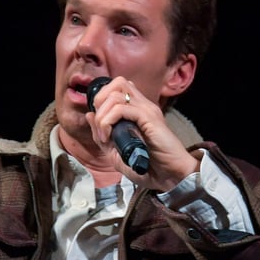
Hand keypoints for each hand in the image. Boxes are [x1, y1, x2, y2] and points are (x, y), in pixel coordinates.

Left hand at [86, 77, 200, 191]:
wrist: (170, 176)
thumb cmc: (147, 166)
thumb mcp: (116, 152)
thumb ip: (102, 134)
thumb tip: (89, 114)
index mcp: (137, 110)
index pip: (116, 87)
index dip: (101, 102)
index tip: (99, 126)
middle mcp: (143, 105)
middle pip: (116, 82)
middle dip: (99, 101)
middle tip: (100, 125)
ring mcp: (147, 109)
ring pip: (115, 94)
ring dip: (102, 115)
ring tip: (104, 135)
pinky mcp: (149, 117)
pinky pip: (121, 108)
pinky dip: (108, 121)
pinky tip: (108, 137)